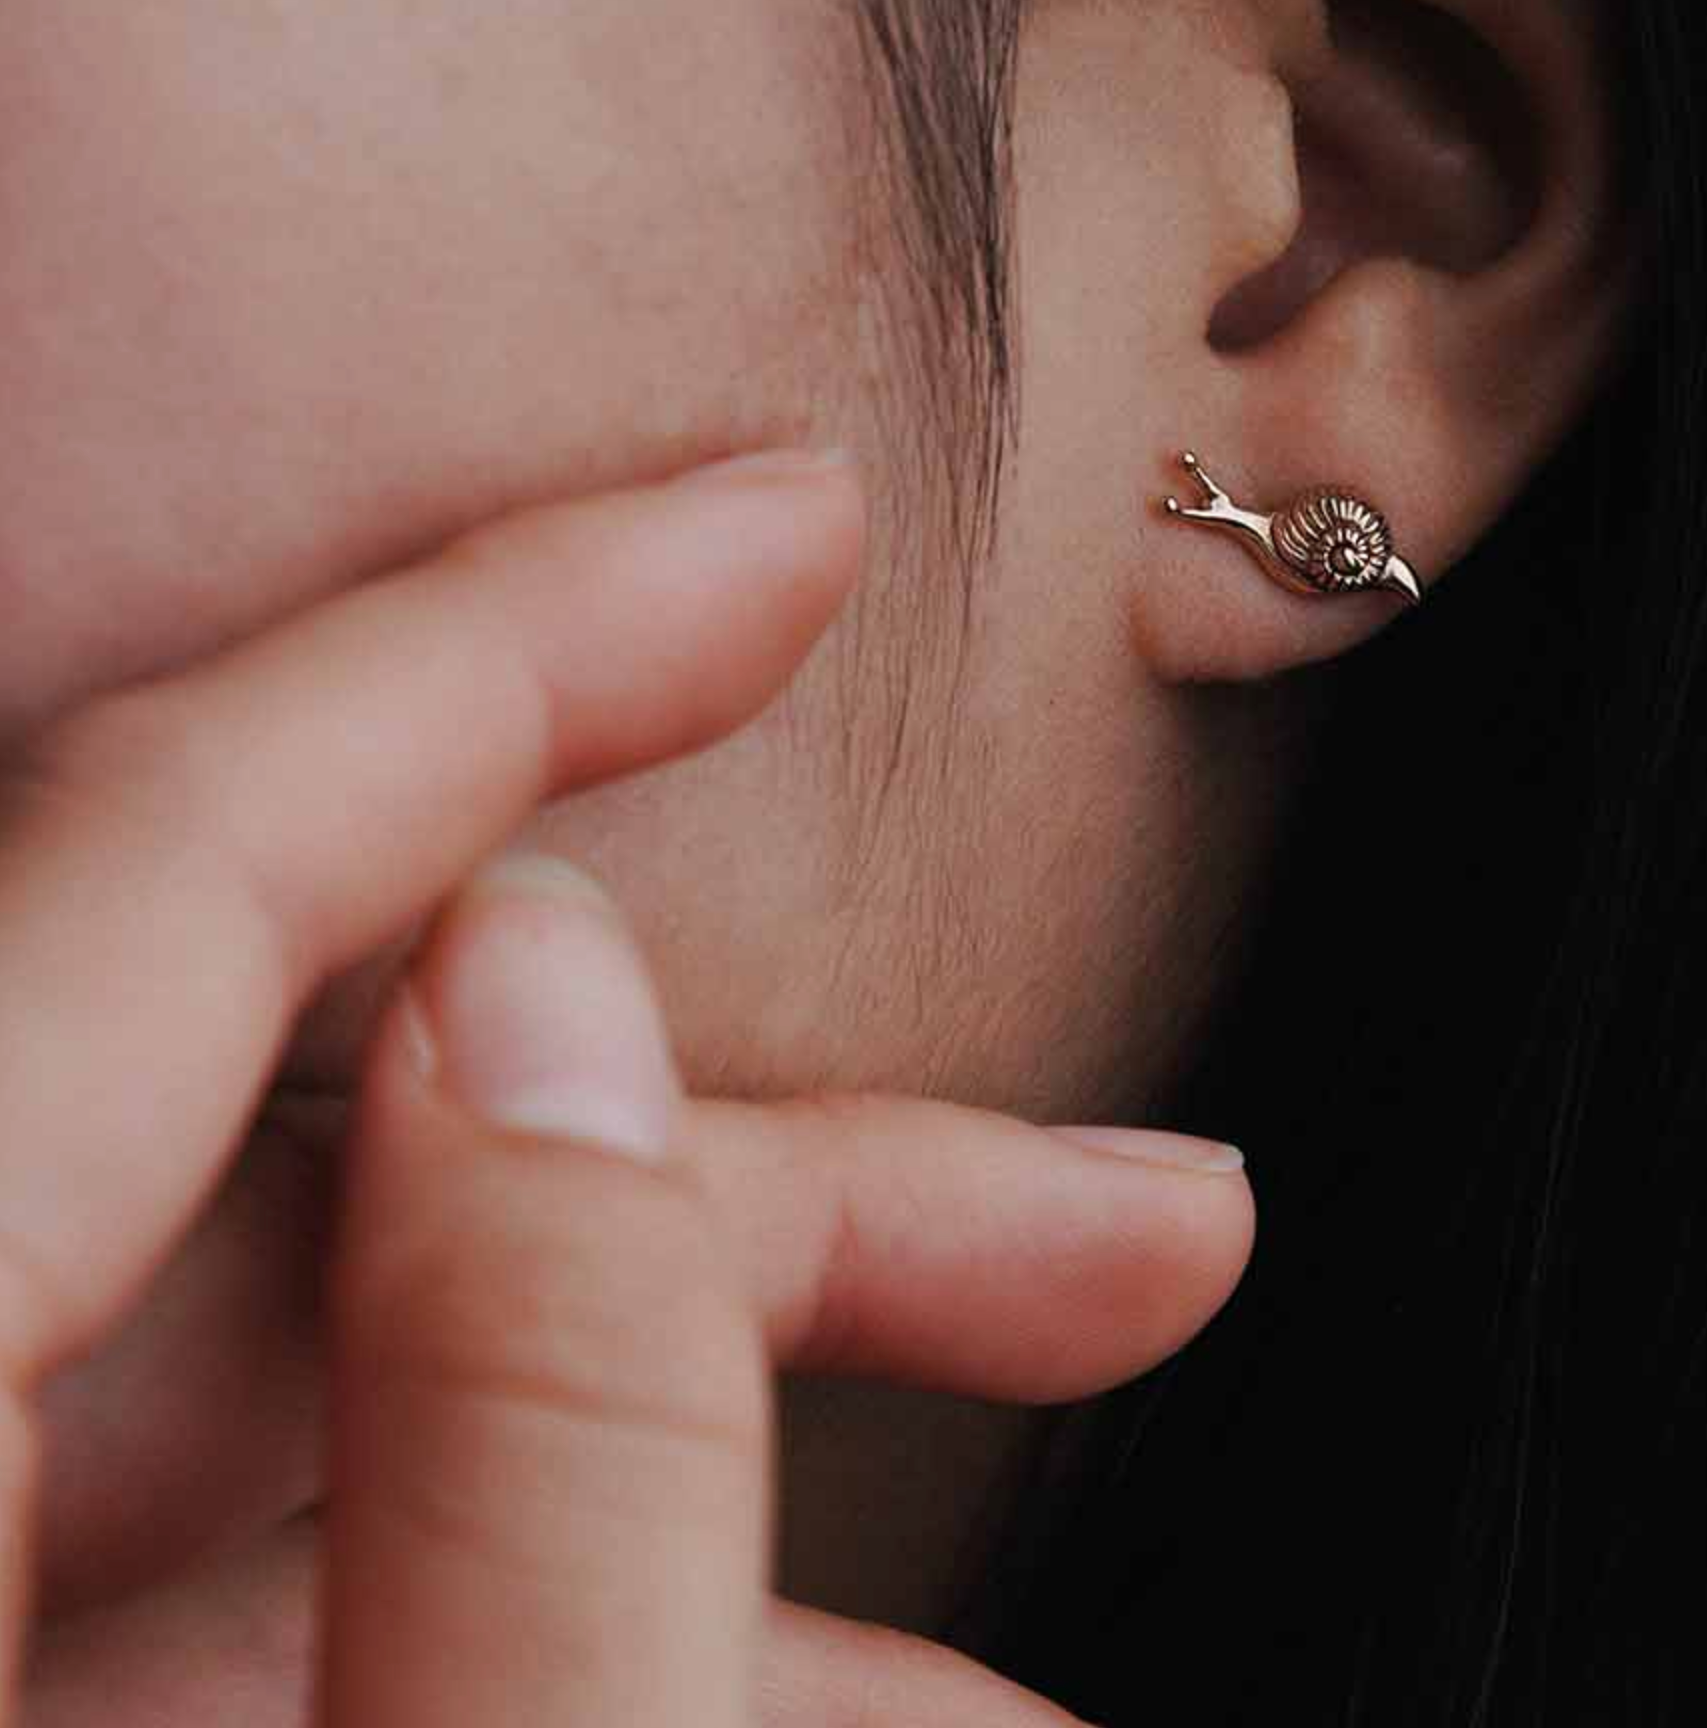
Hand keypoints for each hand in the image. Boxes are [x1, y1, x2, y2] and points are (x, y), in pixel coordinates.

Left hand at [0, 450, 1254, 1724]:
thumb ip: (523, 1470)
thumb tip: (553, 1014)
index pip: (159, 854)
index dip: (517, 640)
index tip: (792, 521)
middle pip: (332, 1147)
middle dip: (775, 1185)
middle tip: (1124, 1218)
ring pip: (332, 1380)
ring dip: (707, 1441)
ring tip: (1014, 1688)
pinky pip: (265, 1578)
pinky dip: (551, 1600)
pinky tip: (840, 1711)